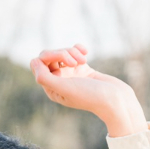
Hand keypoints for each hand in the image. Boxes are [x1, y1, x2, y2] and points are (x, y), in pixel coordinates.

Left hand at [28, 45, 146, 137]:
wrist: (115, 99)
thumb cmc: (90, 96)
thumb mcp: (65, 88)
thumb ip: (45, 78)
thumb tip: (34, 61)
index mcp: (51, 89)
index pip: (38, 64)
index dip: (49, 57)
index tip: (65, 62)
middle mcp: (59, 82)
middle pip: (49, 56)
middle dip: (62, 53)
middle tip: (76, 62)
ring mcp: (70, 74)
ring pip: (62, 52)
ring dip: (72, 52)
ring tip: (84, 60)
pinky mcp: (82, 68)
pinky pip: (73, 52)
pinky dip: (78, 49)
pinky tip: (86, 52)